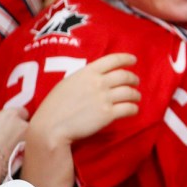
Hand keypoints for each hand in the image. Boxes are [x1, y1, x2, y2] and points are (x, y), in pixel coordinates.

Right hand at [23, 53, 139, 186]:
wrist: (50, 128)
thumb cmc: (54, 107)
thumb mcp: (67, 84)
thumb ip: (84, 78)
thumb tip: (97, 77)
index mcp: (87, 72)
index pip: (112, 60)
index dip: (126, 58)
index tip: (133, 60)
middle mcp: (98, 83)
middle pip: (125, 76)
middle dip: (133, 78)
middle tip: (135, 82)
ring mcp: (105, 98)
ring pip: (130, 92)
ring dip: (136, 95)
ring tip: (136, 97)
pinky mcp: (108, 114)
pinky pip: (129, 108)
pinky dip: (134, 109)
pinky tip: (133, 110)